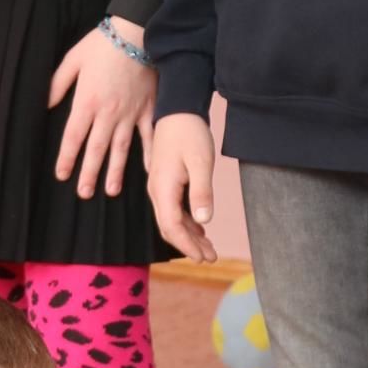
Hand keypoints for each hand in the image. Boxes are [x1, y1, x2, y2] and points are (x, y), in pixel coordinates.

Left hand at [49, 22, 155, 198]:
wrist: (136, 33)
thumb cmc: (102, 44)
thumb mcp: (73, 59)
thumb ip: (57, 83)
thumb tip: (45, 104)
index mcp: (87, 101)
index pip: (73, 136)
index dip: (67, 157)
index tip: (62, 174)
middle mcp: (108, 113)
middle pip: (96, 148)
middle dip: (89, 172)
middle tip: (84, 193)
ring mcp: (130, 113)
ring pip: (121, 147)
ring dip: (116, 170)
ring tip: (111, 190)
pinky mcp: (148, 108)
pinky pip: (148, 135)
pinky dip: (148, 154)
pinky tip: (147, 170)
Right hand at [148, 112, 217, 261]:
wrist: (178, 109)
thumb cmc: (190, 133)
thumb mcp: (201, 162)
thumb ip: (202, 191)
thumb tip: (204, 220)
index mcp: (163, 189)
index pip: (172, 227)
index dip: (187, 246)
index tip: (204, 258)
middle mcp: (157, 191)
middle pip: (170, 227)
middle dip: (189, 245)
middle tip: (210, 257)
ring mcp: (160, 186)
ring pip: (172, 219)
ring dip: (189, 235)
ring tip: (208, 247)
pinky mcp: (165, 181)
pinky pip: (173, 208)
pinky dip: (187, 222)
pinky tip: (200, 227)